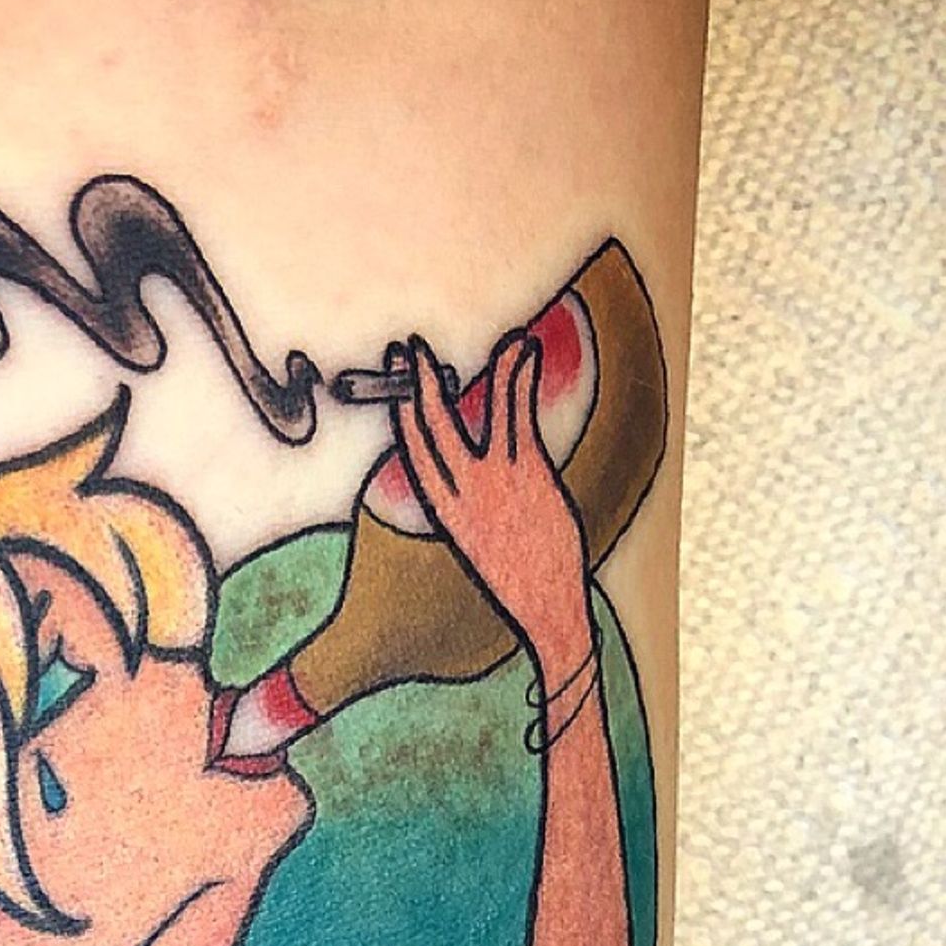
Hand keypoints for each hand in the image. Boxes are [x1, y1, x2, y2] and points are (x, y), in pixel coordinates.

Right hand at [393, 332, 591, 679]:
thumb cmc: (518, 576)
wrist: (547, 610)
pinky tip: (525, 350)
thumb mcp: (480, 538)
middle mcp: (461, 494)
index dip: (403, 409)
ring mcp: (495, 483)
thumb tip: (469, 470)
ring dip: (492, 366)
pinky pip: (519, 415)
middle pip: (431, 427)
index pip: (413, 450)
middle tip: (412, 346)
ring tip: (505, 335)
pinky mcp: (528, 475)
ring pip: (484, 412)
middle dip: (420, 382)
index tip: (399, 377)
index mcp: (444, 511)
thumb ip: (469, 501)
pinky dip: (520, 377)